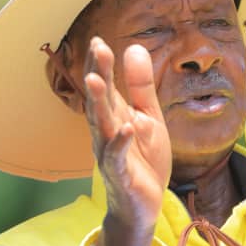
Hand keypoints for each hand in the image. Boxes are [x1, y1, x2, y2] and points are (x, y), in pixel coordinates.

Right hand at [84, 37, 171, 245]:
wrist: (143, 203)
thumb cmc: (142, 159)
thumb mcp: (149, 117)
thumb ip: (141, 86)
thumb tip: (134, 48)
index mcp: (114, 115)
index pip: (106, 86)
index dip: (102, 64)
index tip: (99, 41)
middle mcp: (106, 132)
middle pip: (100, 100)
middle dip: (98, 75)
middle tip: (97, 50)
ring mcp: (110, 153)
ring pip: (101, 125)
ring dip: (98, 104)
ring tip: (98, 81)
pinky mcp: (121, 174)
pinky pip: (116, 157)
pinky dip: (119, 142)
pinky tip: (124, 128)